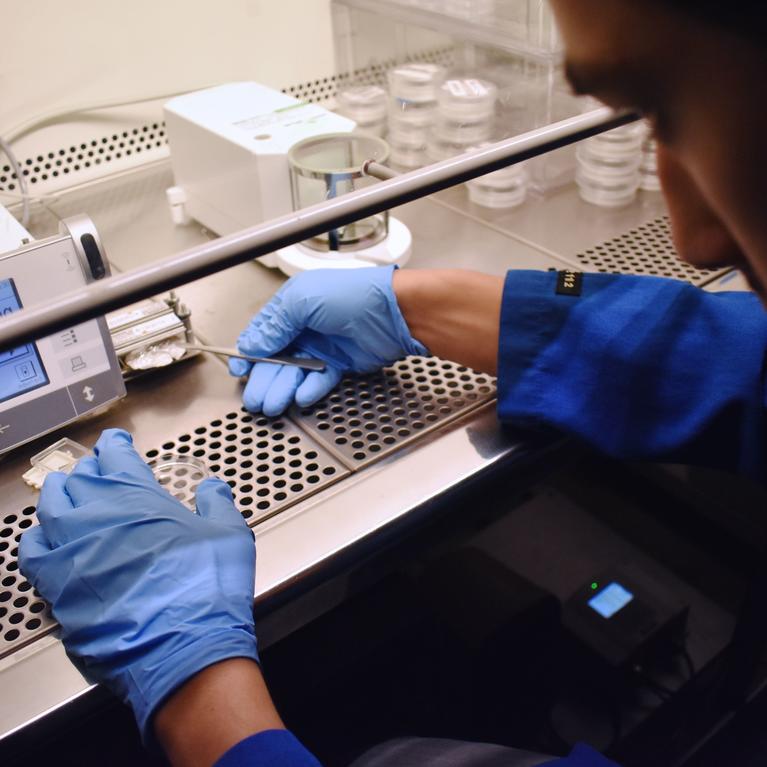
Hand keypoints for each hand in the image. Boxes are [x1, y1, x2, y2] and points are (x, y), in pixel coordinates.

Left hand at [18, 429, 258, 742]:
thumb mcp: (229, 534)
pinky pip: (32, 551)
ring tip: (64, 493)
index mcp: (139, 497)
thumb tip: (212, 487)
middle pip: (78, 479)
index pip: (115, 457)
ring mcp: (72, 551)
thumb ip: (216, 504)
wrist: (182, 647)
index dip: (114, 445)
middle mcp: (98, 516)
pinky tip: (44, 538)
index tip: (115, 442)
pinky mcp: (57, 587)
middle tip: (95, 471)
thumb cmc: (207, 588)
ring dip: (59, 496)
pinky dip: (37, 538)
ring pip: (50, 507)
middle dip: (88, 471)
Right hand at [229, 265, 427, 414]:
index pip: (263, 332)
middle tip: (255, 399)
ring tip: (273, 404)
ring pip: (296, 372)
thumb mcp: (302, 300)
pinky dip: (310, 388)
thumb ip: (274, 324)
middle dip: (264, 379)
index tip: (240, 370)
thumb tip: (252, 344)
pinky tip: (301, 397)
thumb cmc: (354, 294)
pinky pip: (320, 379)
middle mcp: (306, 326)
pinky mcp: (341, 363)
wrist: (395, 312)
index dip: (249, 353)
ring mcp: (324, 346)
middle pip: (277, 358)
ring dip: (283, 388)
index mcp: (293, 306)